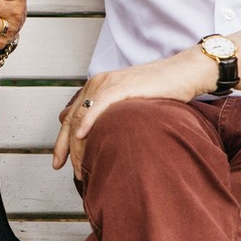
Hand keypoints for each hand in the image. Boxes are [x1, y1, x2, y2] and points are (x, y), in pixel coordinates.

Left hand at [52, 53, 209, 177]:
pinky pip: (99, 105)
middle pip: (71, 118)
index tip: (58, 162)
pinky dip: (88, 121)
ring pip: (82, 116)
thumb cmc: (160, 91)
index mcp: (96, 87)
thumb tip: (90, 132)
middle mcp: (97, 84)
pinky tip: (82, 136)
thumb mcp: (128, 104)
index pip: (71, 116)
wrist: (182, 74)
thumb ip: (108, 114)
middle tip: (60, 167)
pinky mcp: (122, 86)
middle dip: (64, 146)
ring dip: (77, 143)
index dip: (61, 140)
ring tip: (79, 165)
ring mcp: (108, 84)